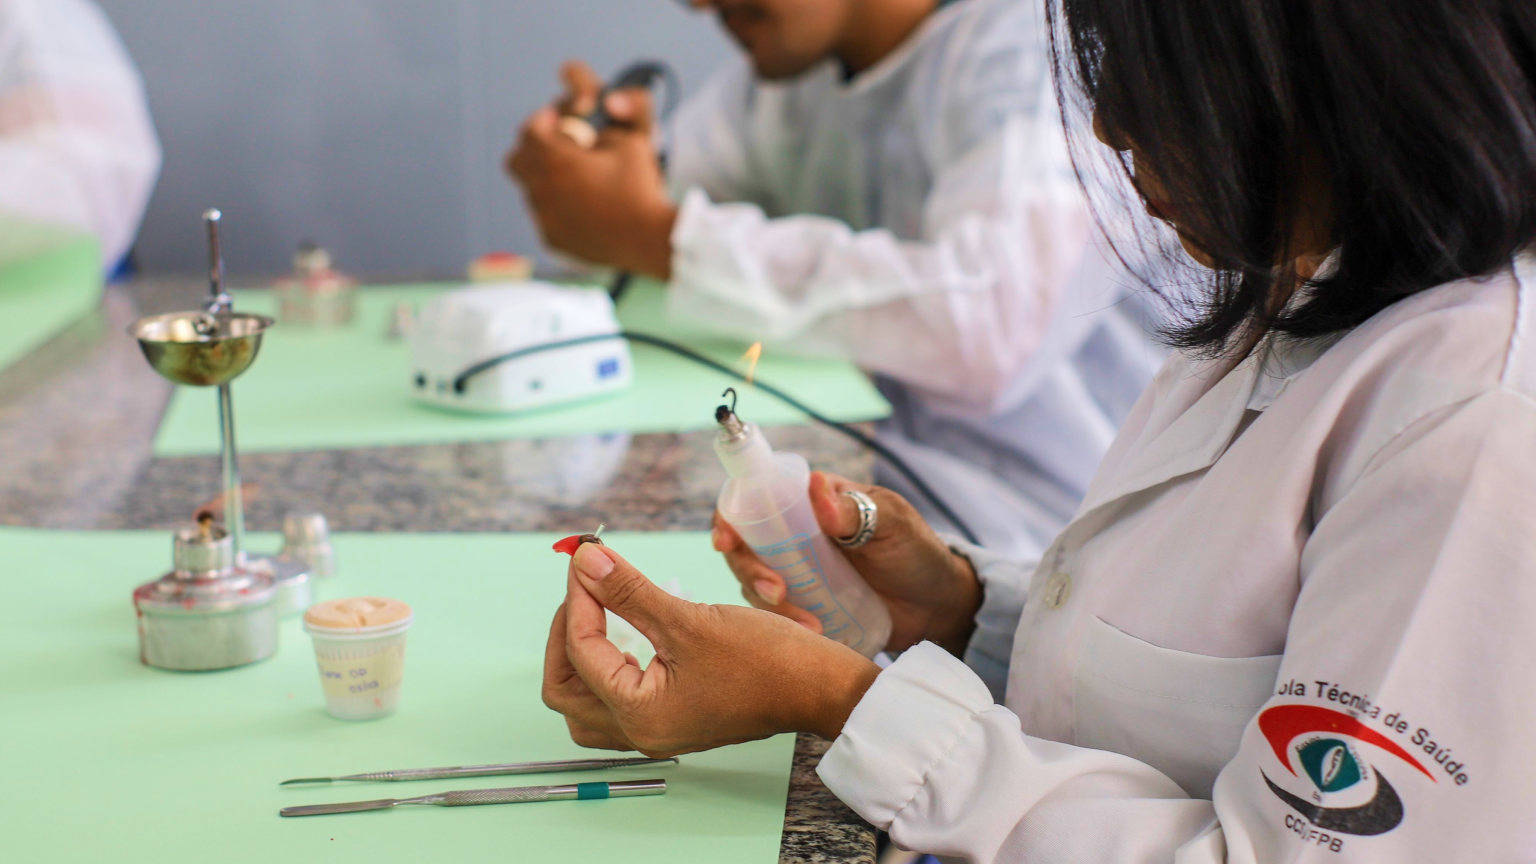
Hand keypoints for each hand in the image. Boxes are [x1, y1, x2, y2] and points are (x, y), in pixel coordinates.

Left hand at [505, 62, 675, 277]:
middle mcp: (541, 189)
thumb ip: (623, 109)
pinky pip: (544, 217)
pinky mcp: (552, 240)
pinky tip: (584, 208)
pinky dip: (558, 209)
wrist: (649, 239)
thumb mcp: (635, 139)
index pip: (530, 130)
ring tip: (577, 180)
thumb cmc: (641, 186)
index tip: (560, 120)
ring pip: (530, 190)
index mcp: (555, 159)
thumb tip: (609, 100)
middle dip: (534, 149)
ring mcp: (543, 218)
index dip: (545, 122)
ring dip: (547, 179)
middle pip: (517, 160)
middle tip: (559, 148)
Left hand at [541, 542, 881, 755]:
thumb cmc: (766, 659)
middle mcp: (641, 734)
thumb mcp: (689, 618)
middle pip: (565, 692)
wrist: (820, 688)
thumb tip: (585, 560)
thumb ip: (629, 591)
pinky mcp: (673, 724)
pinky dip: (607, 673)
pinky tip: (627, 641)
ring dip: (580, 661)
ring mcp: (657, 734)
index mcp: (639, 714)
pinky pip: (615, 707)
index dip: (578, 597)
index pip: (582, 651)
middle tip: (585, 589)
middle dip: (566, 635)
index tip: (586, 558)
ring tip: (599, 616)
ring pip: (585, 707)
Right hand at [714, 472, 981, 654]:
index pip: (755, 499)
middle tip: (775, 591)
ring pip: (756, 584)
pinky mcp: (805, 608)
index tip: (726, 540)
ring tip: (806, 620)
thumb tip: (816, 487)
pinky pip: (776, 616)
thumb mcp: (893, 523)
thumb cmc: (917, 551)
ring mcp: (797, 575)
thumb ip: (855, 509)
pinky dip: (785, 625)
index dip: (730, 515)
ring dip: (767, 603)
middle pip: (745, 547)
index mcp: (809, 503)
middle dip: (749, 569)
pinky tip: (812, 633)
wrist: (938, 607)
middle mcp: (794, 537)